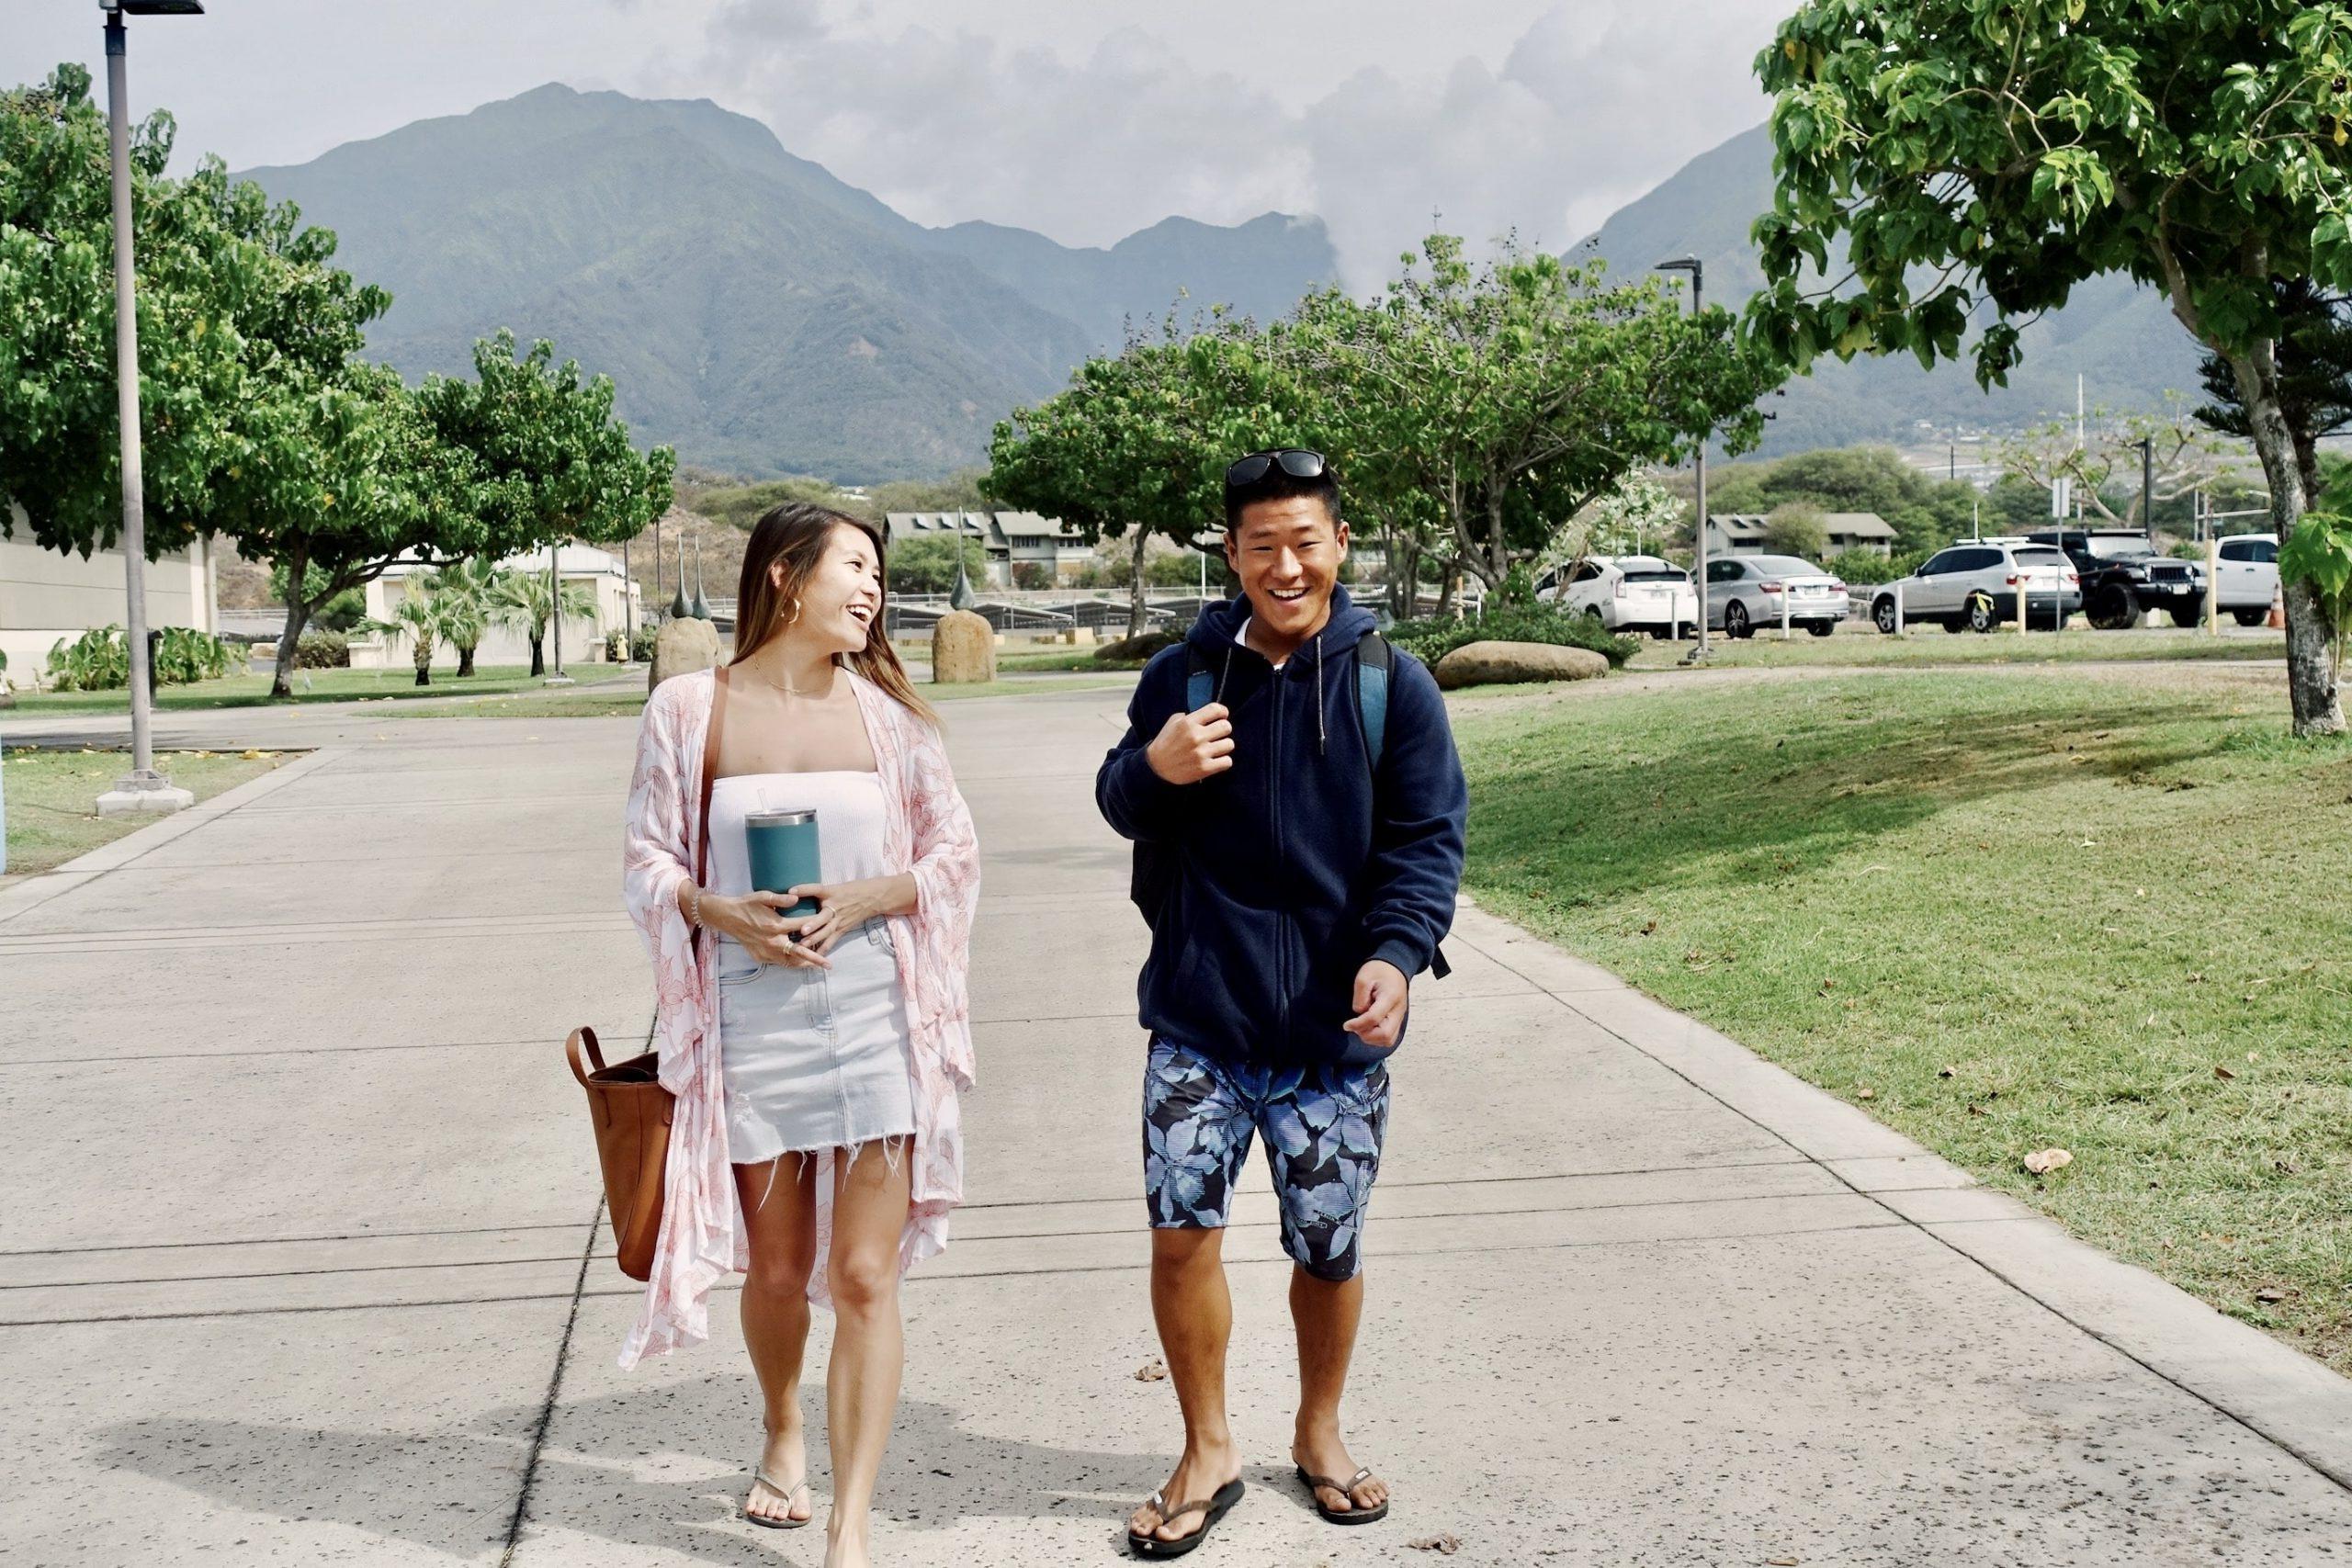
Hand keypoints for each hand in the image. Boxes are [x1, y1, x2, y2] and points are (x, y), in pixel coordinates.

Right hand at [702, 890, 830, 969]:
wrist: (727, 917)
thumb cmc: (746, 904)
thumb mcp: (763, 897)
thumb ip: (781, 899)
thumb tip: (797, 898)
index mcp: (775, 926)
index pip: (802, 926)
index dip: (816, 924)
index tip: (829, 924)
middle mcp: (772, 942)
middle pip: (799, 952)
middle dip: (815, 958)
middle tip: (829, 964)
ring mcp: (766, 952)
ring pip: (790, 961)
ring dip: (804, 963)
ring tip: (818, 965)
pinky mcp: (761, 957)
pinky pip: (779, 962)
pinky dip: (791, 962)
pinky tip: (799, 961)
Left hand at [778, 877, 899, 955]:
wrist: (873, 897)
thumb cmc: (851, 889)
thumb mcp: (835, 886)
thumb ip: (817, 892)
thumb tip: (794, 893)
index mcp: (832, 892)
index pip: (816, 889)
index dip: (804, 889)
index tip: (790, 890)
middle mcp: (835, 907)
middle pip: (823, 916)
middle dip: (813, 924)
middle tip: (802, 930)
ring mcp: (839, 919)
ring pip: (826, 931)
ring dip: (815, 939)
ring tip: (803, 946)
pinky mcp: (842, 929)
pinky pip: (832, 941)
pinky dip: (823, 949)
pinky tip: (814, 957)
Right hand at [1145, 701, 1233, 784]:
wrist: (1156, 767)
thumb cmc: (1166, 742)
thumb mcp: (1173, 723)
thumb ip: (1191, 716)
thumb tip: (1210, 714)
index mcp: (1188, 722)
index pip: (1216, 709)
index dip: (1222, 712)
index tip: (1222, 716)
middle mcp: (1196, 736)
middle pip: (1226, 727)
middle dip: (1223, 729)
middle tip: (1217, 734)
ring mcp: (1201, 753)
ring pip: (1229, 744)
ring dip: (1224, 746)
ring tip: (1216, 748)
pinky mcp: (1204, 768)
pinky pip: (1227, 761)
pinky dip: (1223, 761)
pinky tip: (1216, 760)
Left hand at [1342, 960, 1408, 1049]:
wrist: (1394, 967)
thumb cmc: (1379, 970)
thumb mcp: (1363, 977)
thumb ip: (1359, 998)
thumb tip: (1359, 1015)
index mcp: (1390, 997)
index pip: (1374, 1019)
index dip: (1358, 1025)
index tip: (1346, 1025)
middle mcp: (1398, 1010)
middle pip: (1386, 1035)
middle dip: (1367, 1035)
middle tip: (1355, 1026)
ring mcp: (1399, 1017)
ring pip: (1388, 1040)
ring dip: (1372, 1038)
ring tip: (1361, 1026)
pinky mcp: (1397, 1020)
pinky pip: (1389, 1037)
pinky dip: (1377, 1037)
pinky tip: (1368, 1027)